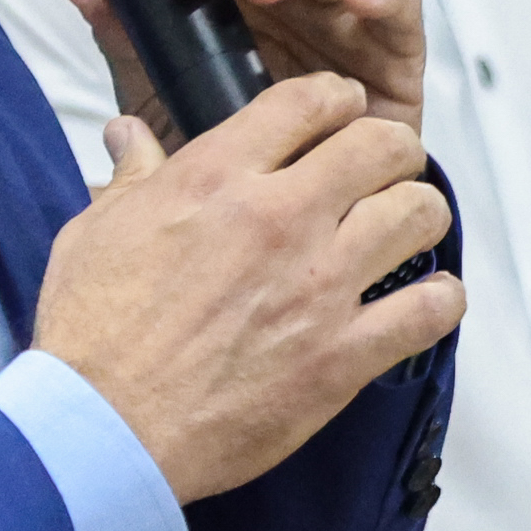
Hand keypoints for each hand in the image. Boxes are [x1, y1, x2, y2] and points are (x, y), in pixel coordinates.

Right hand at [31, 75, 462, 503]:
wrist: (103, 430)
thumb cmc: (92, 334)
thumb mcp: (97, 233)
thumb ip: (133, 176)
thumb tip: (130, 134)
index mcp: (219, 179)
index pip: (310, 101)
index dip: (336, 100)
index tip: (342, 114)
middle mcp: (281, 219)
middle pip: (384, 145)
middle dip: (391, 150)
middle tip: (383, 170)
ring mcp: (320, 286)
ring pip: (419, 214)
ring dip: (419, 216)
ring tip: (404, 230)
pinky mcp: (343, 354)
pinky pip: (430, 309)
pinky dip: (438, 300)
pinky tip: (421, 302)